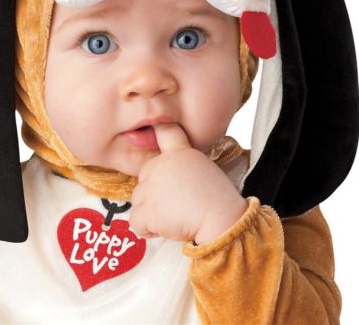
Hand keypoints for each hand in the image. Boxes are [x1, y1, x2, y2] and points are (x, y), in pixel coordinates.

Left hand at [128, 123, 247, 244]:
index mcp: (179, 153)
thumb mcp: (202, 171)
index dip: (157, 129)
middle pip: (144, 179)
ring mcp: (152, 186)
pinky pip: (136, 223)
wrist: (222, 220)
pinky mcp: (148, 209)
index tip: (154, 127)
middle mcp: (161, 165)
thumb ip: (181, 168)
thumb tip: (167, 182)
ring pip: (138, 202)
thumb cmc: (217, 201)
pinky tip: (166, 228)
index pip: (165, 130)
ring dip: (151, 214)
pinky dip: (147, 230)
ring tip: (175, 217)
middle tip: (176, 204)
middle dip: (153, 194)